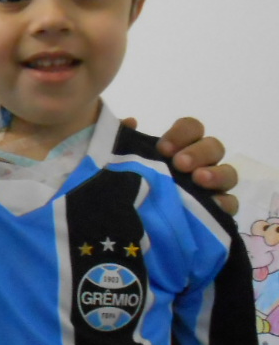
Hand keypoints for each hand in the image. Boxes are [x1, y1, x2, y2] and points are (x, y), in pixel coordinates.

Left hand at [120, 117, 237, 214]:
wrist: (117, 221)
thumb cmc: (122, 184)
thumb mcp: (114, 160)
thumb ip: (120, 138)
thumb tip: (129, 122)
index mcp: (177, 148)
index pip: (192, 128)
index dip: (183, 133)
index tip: (162, 147)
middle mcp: (197, 164)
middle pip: (213, 148)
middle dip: (198, 153)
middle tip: (178, 163)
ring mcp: (208, 188)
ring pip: (227, 174)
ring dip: (216, 174)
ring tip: (198, 180)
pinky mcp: (213, 213)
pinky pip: (230, 205)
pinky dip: (225, 204)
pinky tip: (212, 206)